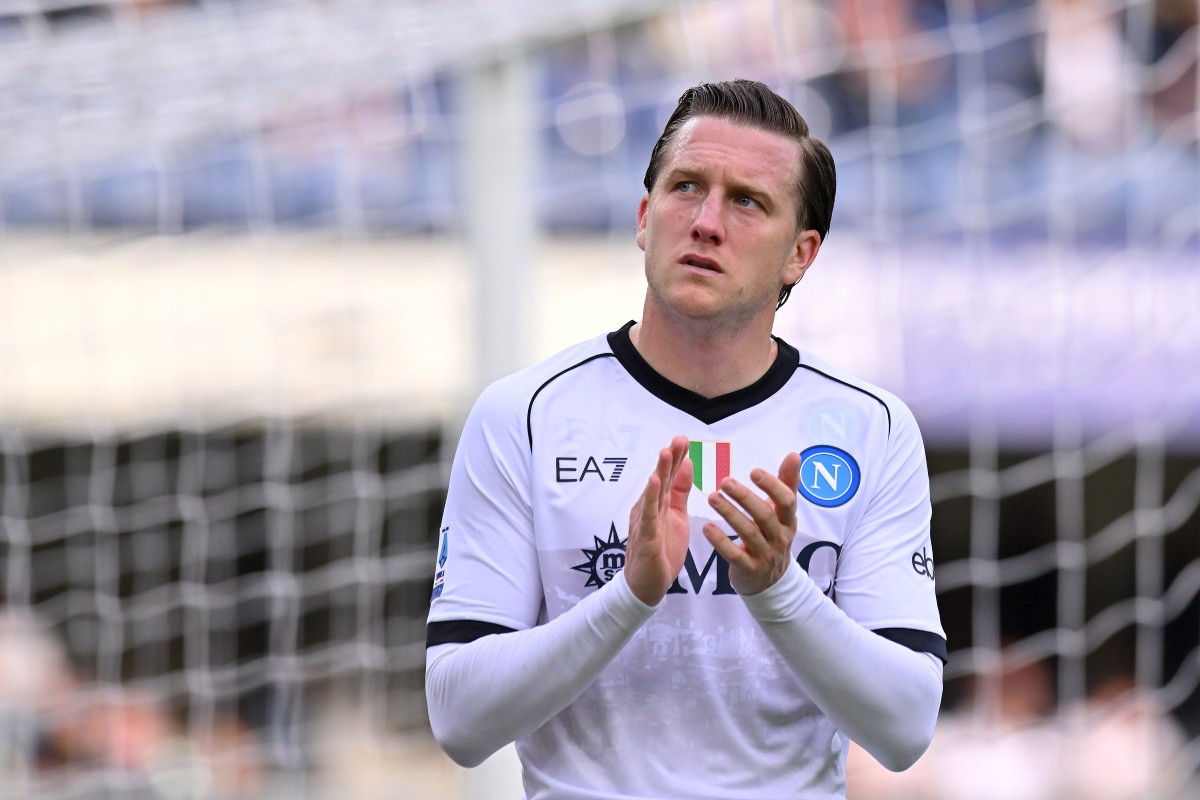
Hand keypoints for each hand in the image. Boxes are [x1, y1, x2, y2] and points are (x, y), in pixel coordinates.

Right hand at [623, 436, 692, 605]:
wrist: (646, 586)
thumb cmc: (661, 550)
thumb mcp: (677, 516)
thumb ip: (680, 492)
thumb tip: (687, 464)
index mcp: (660, 504)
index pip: (670, 477)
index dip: (677, 458)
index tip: (684, 439)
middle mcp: (650, 509)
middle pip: (662, 479)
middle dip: (670, 458)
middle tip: (678, 438)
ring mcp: (646, 522)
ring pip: (654, 493)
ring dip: (660, 472)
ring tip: (666, 452)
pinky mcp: (645, 537)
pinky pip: (648, 515)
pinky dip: (651, 498)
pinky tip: (655, 483)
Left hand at [702, 451, 800, 595]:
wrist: (770, 582)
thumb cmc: (773, 536)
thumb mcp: (783, 513)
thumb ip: (786, 484)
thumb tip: (794, 454)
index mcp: (788, 520)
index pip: (787, 501)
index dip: (772, 486)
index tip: (754, 471)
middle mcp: (779, 537)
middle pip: (765, 515)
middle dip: (745, 498)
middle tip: (725, 482)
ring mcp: (765, 555)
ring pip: (749, 533)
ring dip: (730, 514)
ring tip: (712, 498)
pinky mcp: (749, 569)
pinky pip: (734, 555)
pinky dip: (720, 541)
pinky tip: (706, 527)